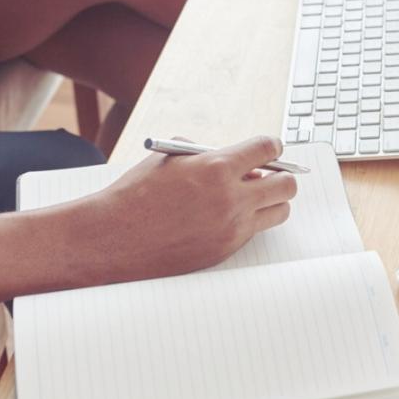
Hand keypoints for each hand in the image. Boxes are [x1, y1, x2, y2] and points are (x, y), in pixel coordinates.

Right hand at [86, 137, 297, 277]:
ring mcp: (231, 228)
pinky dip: (248, 222)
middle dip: (280, 176)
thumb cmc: (137, 193)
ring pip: (279, 212)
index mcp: (216, 167)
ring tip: (249, 198)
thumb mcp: (171, 158)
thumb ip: (209, 153)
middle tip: (266, 175)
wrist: (112, 237)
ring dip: (270, 202)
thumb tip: (239, 159)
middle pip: (287, 185)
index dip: (272, 146)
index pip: (268, 148)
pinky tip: (225, 217)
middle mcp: (230, 198)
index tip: (270, 149)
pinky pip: (254, 232)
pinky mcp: (225, 251)